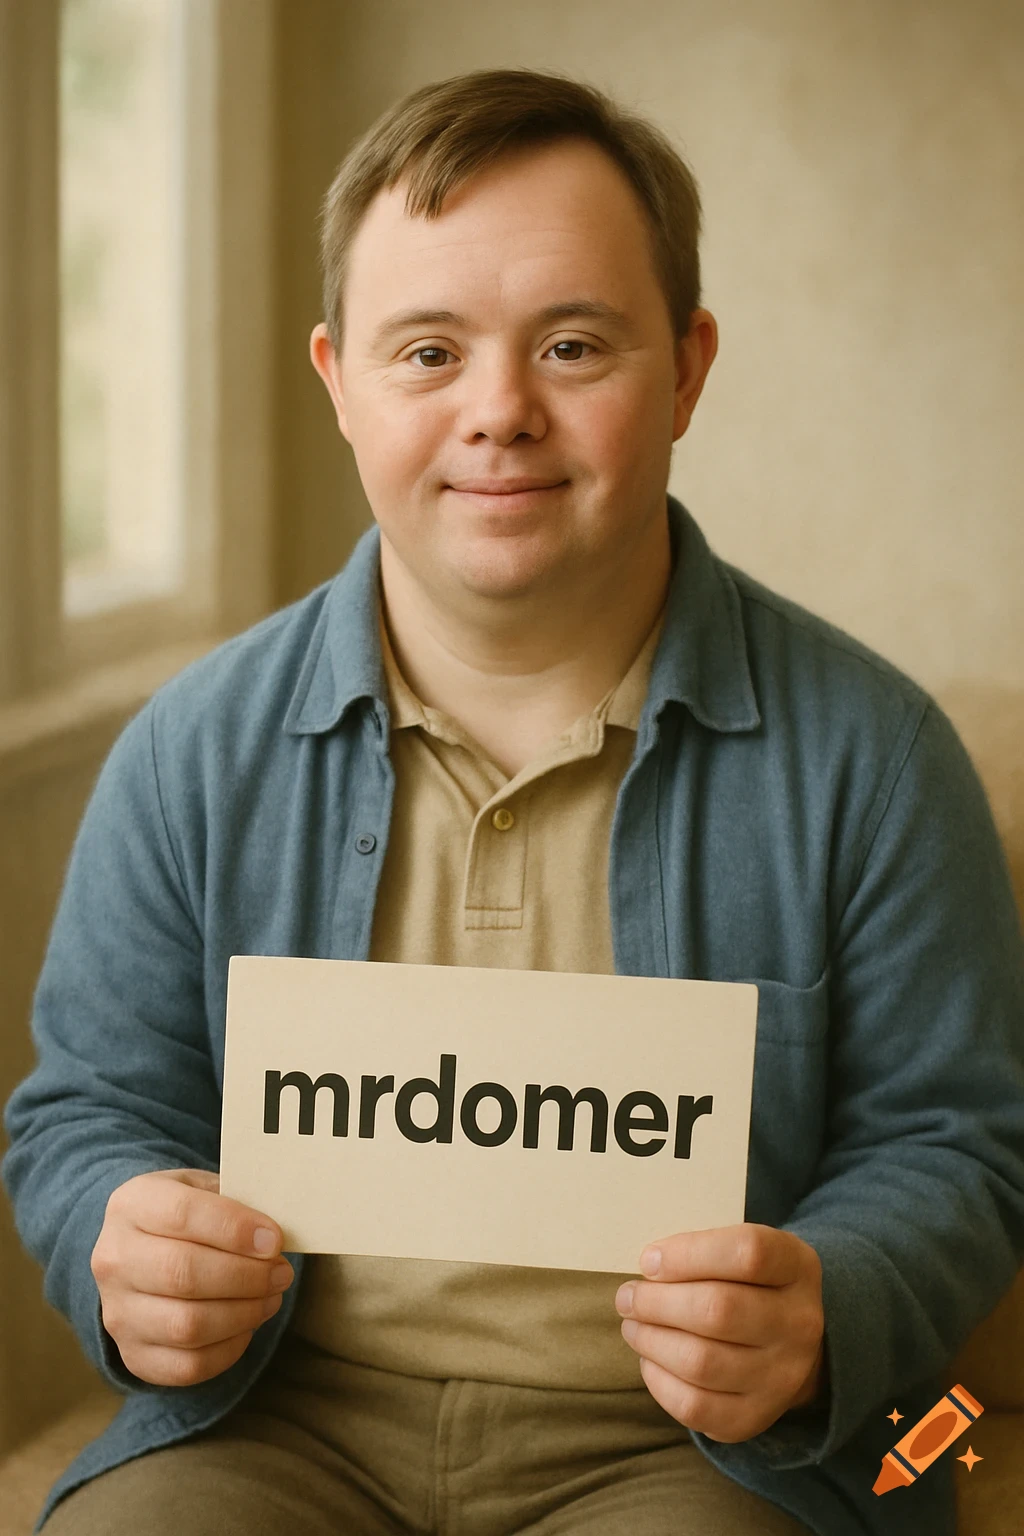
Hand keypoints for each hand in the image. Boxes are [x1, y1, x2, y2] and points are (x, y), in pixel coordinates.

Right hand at [90, 1168, 293, 1386]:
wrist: (142, 1251)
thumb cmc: (188, 1216)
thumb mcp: (204, 1188)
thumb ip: (236, 1202)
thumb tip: (273, 1239)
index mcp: (131, 1204)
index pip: (182, 1215)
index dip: (235, 1229)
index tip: (275, 1240)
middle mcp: (113, 1260)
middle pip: (183, 1274)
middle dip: (246, 1276)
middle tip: (281, 1273)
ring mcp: (117, 1313)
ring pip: (187, 1325)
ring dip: (243, 1314)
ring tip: (271, 1296)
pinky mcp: (133, 1355)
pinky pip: (188, 1366)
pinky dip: (229, 1349)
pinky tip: (248, 1324)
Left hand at [614, 1222, 825, 1443]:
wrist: (787, 1345)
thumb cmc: (748, 1284)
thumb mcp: (742, 1251)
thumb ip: (703, 1251)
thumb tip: (651, 1267)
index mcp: (797, 1267)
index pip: (749, 1253)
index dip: (688, 1254)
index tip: (649, 1260)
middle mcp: (799, 1323)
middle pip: (718, 1310)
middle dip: (656, 1303)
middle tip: (628, 1297)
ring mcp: (782, 1376)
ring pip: (701, 1362)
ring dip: (651, 1341)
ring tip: (633, 1326)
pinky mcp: (756, 1416)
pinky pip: (695, 1406)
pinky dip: (659, 1382)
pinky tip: (650, 1360)